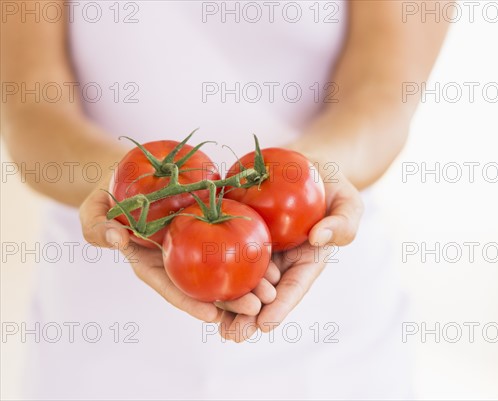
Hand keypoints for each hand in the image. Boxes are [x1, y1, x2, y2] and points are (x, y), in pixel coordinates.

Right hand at [79, 177, 278, 322]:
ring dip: (247, 280)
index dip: (188, 302)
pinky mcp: (213, 221)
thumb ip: (97, 225)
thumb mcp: (94, 207)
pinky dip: (250, 248)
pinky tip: (272, 257)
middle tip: (256, 306)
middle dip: (229, 300)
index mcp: (150, 261)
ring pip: (223, 266)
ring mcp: (197, 241)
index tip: (212, 316)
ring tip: (271, 290)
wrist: (135, 172)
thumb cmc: (110, 191)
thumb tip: (116, 238)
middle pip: (203, 284)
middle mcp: (177, 257)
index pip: (170, 287)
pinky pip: (232, 235)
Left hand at [219, 169, 363, 341]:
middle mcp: (281, 260)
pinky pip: (225, 249)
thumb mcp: (349, 204)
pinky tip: (198, 285)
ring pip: (242, 278)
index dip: (281, 306)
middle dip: (249, 315)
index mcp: (307, 260)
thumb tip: (318, 237)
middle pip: (265, 291)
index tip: (265, 324)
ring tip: (215, 322)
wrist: (307, 167)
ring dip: (229, 301)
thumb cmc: (334, 187)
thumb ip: (342, 223)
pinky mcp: (240, 231)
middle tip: (233, 334)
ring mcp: (259, 247)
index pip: (294, 286)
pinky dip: (214, 268)